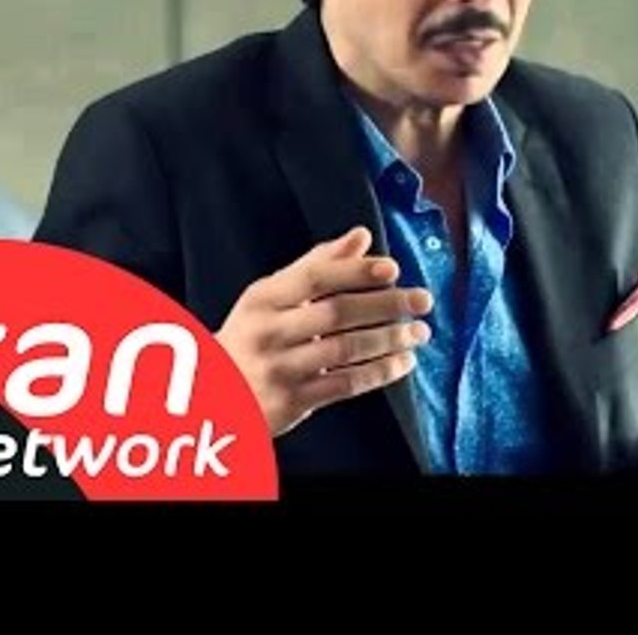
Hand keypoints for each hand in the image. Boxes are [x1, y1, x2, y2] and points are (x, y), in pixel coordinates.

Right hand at [215, 226, 432, 436]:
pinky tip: (402, 362)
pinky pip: (345, 384)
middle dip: (385, 305)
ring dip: (390, 339)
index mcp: (263, 298)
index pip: (315, 277)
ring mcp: (279, 368)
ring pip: (345, 350)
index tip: (393, 269)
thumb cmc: (253, 335)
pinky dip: (379, 372)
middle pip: (336, 313)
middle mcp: (269, 331)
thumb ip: (317, 265)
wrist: (215, 394)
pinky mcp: (291, 401)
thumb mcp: (272, 296)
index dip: (356, 271)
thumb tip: (362, 236)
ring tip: (419, 332)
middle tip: (422, 300)